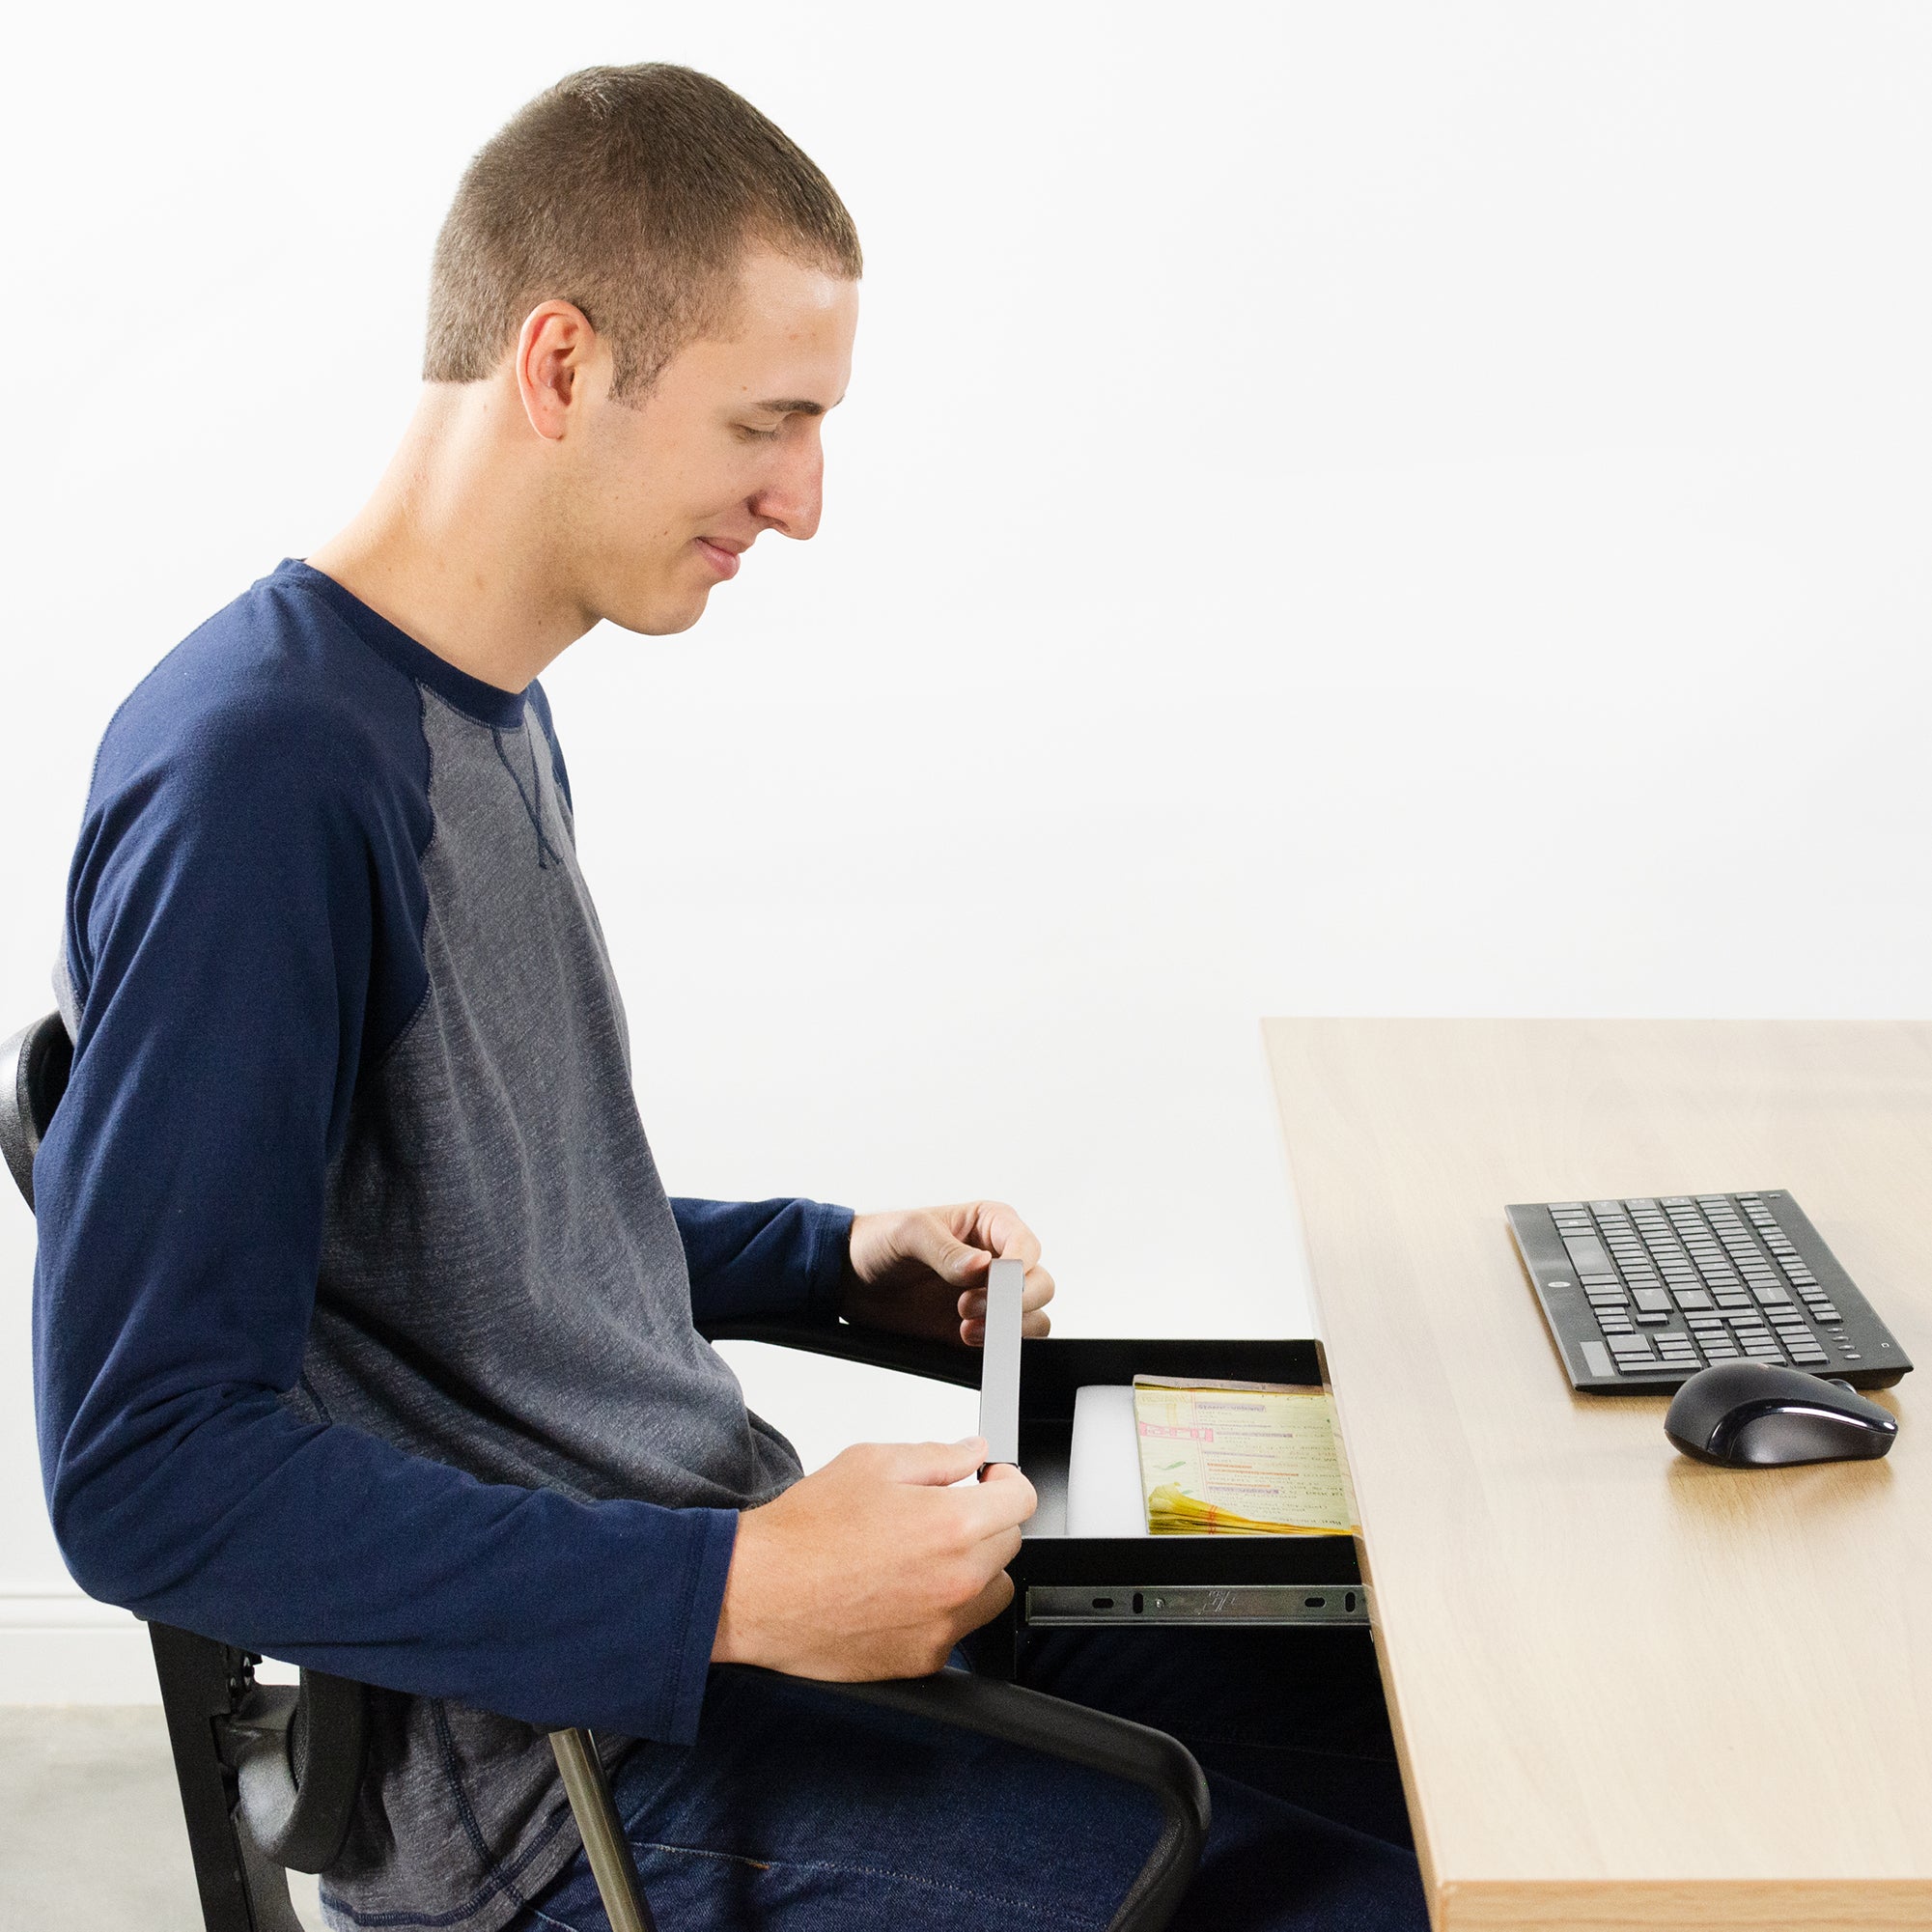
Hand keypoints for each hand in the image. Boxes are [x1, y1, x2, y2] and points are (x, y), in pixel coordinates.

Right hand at [710, 1438, 1036, 1676]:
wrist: (759, 1592)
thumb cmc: (806, 1530)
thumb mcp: (873, 1463)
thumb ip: (938, 1456)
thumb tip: (973, 1452)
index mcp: (951, 1525)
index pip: (1022, 1501)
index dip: (1008, 1482)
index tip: (992, 1481)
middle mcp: (957, 1580)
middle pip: (1009, 1543)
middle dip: (986, 1520)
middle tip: (944, 1512)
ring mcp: (943, 1626)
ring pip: (994, 1590)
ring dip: (975, 1567)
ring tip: (926, 1554)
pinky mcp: (924, 1660)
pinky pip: (960, 1628)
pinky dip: (946, 1607)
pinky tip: (904, 1588)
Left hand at [842, 1200, 1054, 1347]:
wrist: (849, 1280)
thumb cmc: (879, 1242)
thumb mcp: (909, 1233)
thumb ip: (946, 1249)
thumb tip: (982, 1265)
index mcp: (989, 1224)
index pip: (1026, 1245)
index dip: (1019, 1265)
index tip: (997, 1280)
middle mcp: (998, 1260)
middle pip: (1040, 1284)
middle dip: (1012, 1300)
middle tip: (968, 1305)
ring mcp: (991, 1297)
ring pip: (1033, 1315)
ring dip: (1006, 1326)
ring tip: (964, 1326)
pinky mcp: (981, 1328)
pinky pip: (1011, 1342)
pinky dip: (998, 1345)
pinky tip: (964, 1337)